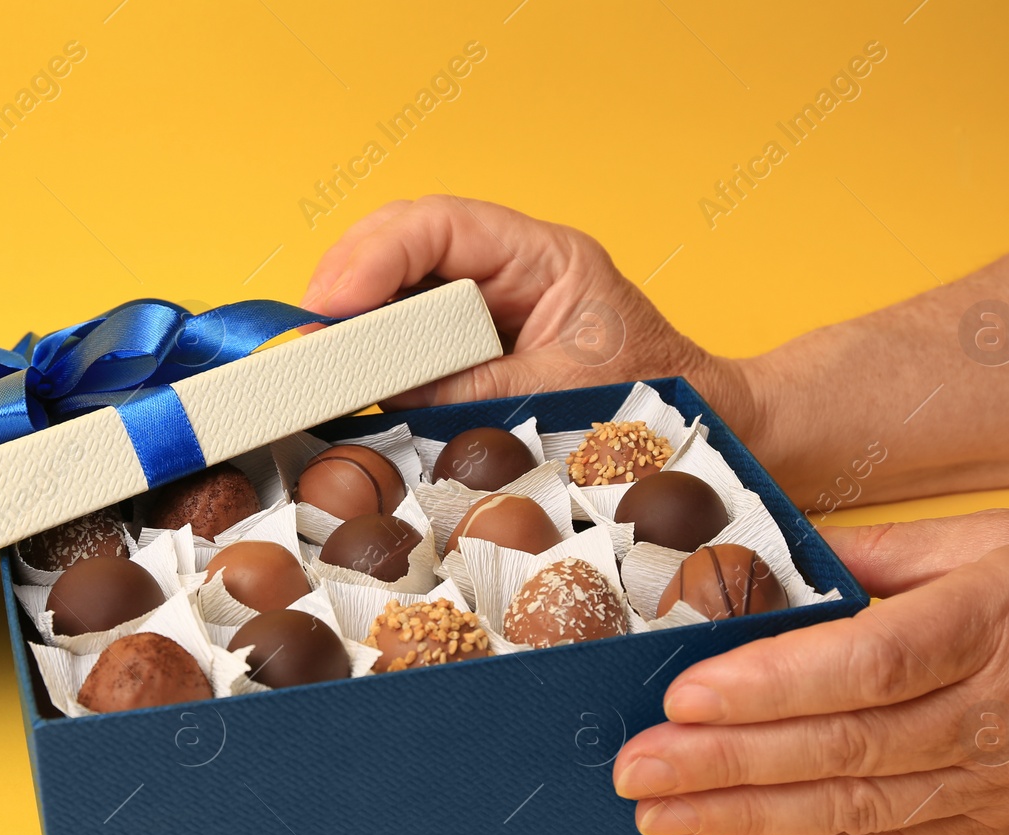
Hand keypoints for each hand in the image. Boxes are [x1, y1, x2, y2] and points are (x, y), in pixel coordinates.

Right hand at [302, 195, 754, 427]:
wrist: (700, 435)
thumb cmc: (652, 406)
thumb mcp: (559, 397)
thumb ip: (472, 389)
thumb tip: (383, 390)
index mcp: (543, 257)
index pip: (440, 226)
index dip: (375, 256)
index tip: (331, 303)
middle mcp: (507, 270)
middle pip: (403, 244)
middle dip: (347, 281)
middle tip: (308, 334)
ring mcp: (486, 307)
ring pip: (396, 288)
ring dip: (352, 319)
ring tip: (315, 360)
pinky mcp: (472, 349)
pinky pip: (407, 338)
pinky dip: (371, 356)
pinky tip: (346, 378)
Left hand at [611, 509, 1008, 834]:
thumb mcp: (1007, 535)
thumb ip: (890, 553)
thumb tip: (784, 562)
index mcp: (1000, 618)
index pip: (870, 662)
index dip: (771, 685)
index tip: (685, 695)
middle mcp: (999, 708)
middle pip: (844, 745)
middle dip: (725, 763)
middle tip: (635, 767)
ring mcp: (1001, 775)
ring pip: (857, 807)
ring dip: (746, 816)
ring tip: (659, 812)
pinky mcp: (1000, 817)